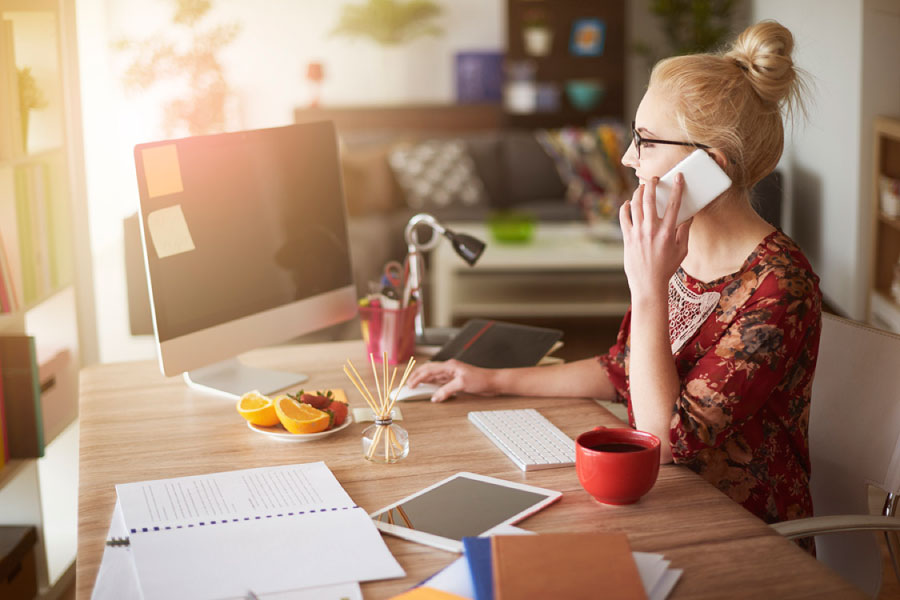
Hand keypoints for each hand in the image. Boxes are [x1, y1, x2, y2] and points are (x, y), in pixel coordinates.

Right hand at [405, 359, 498, 402]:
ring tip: (414, 386)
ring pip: (433, 376)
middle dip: (416, 376)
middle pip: (428, 370)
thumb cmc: (480, 379)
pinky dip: (431, 385)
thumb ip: (446, 390)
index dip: (417, 378)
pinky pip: (439, 381)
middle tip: (408, 384)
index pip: (428, 370)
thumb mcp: (462, 384)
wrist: (492, 382)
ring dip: (423, 380)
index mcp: (449, 365)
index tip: (410, 385)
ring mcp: (451, 374)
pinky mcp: (454, 380)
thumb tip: (434, 397)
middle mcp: (448, 368)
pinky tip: (428, 389)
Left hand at [619, 173, 691, 300]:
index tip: (679, 177)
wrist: (648, 283)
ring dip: (638, 193)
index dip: (677, 188)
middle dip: (652, 184)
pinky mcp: (627, 238)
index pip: (674, 204)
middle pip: (650, 200)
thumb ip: (685, 232)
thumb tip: (688, 218)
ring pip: (635, 205)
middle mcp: (651, 230)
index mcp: (668, 232)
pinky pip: (623, 218)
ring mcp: (637, 233)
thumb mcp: (682, 251)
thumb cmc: (666, 268)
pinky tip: (627, 204)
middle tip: (654, 179)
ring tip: (641, 188)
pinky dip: (625, 208)